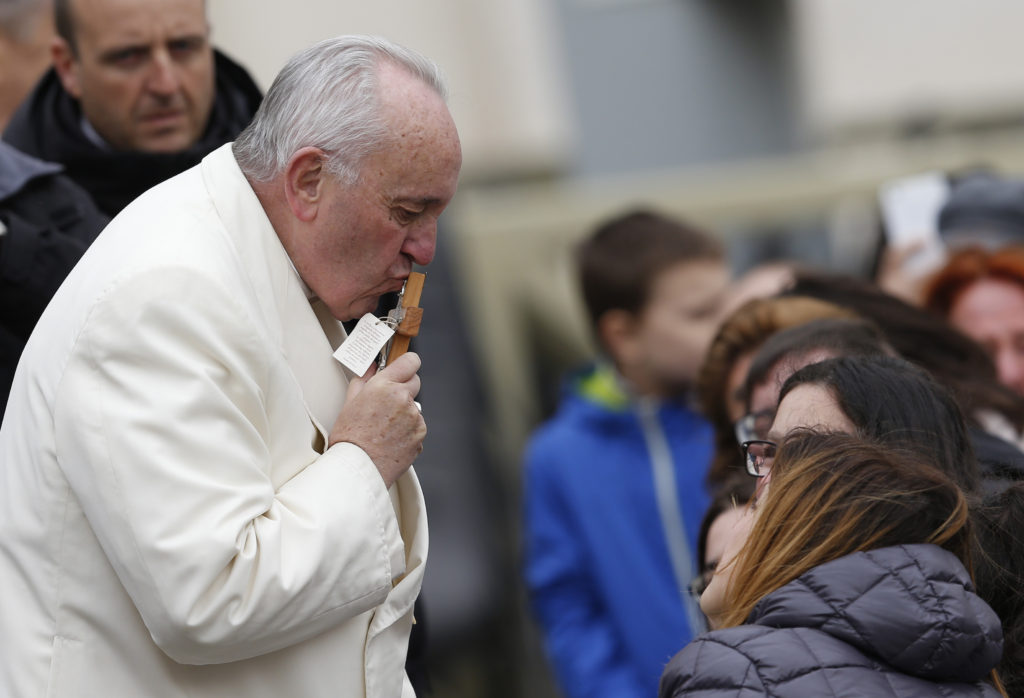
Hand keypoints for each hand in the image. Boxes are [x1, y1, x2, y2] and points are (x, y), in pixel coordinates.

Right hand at [329, 352, 425, 486]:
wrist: (358, 467)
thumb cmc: (350, 438)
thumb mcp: (350, 401)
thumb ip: (364, 378)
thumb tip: (371, 366)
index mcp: (385, 386)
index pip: (410, 361)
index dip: (407, 364)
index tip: (403, 368)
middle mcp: (403, 399)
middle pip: (415, 382)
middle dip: (404, 388)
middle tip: (388, 401)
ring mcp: (414, 417)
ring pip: (415, 406)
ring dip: (405, 412)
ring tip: (385, 427)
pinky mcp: (420, 434)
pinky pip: (417, 425)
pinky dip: (409, 430)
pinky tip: (392, 438)